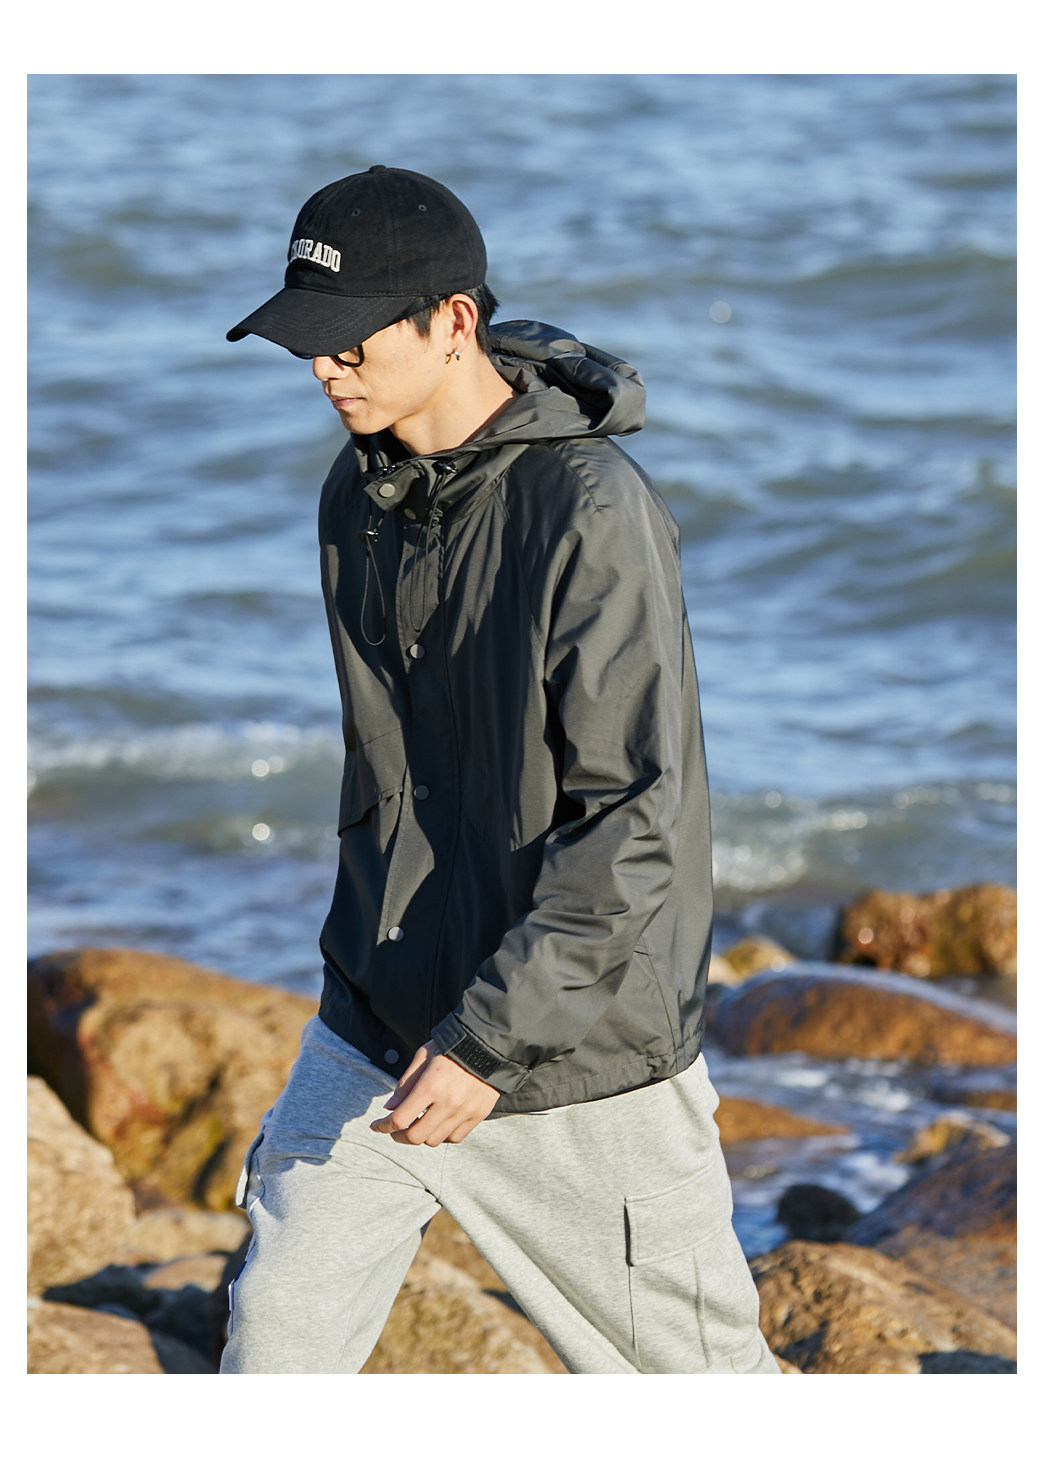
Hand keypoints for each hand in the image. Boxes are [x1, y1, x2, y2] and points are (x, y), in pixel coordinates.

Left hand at [370, 1041, 499, 1145]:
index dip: (383, 1126)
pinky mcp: (478, 1115)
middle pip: (415, 1136)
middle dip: (398, 1136)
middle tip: (394, 1130)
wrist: (488, 1044)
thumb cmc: (451, 1046)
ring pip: (434, 1140)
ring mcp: (465, 1111)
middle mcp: (448, 1102)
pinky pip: (455, 1138)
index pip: (400, 1119)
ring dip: (420, 1136)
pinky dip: (442, 1136)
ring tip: (416, 1125)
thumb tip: (390, 1108)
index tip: (376, 1126)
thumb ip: (405, 1084)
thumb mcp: (423, 1056)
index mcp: (431, 1085)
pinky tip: (437, 1125)